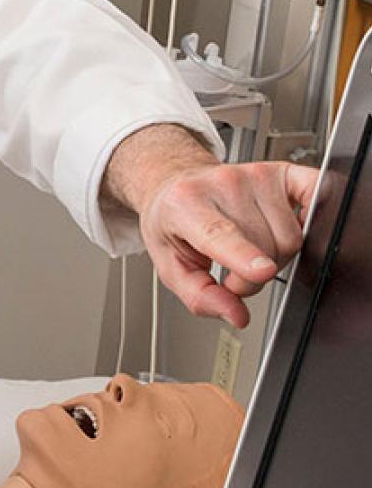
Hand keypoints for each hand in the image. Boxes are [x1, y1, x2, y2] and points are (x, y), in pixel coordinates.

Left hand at [138, 160, 317, 327]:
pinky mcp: (281, 171)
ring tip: (250, 251)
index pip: (221, 234)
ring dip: (275, 256)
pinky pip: (316, 194)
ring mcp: (254, 175)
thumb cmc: (173, 223)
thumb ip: (199, 296)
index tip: (263, 271)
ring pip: (291, 236)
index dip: (245, 257)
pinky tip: (291, 225)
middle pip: (267, 247)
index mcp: (185, 205)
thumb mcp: (170, 265)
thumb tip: (236, 315)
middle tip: (233, 271)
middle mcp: (222, 184)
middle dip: (253, 276)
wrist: (176, 185)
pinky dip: (312, 217)